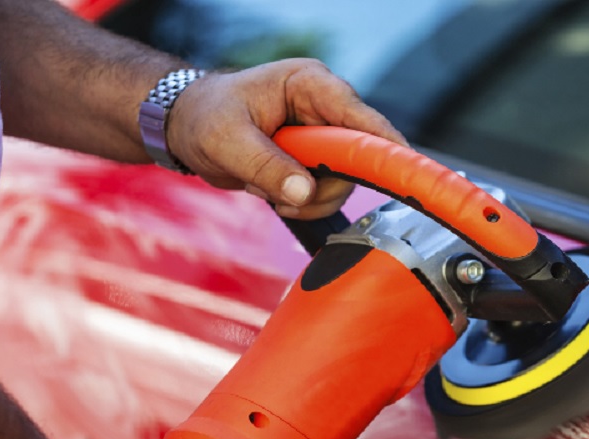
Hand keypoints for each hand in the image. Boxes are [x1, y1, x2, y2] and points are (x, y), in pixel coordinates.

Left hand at [166, 58, 407, 219]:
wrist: (185, 129)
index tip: (403, 171)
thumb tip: (304, 193)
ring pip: (342, 183)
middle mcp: (324, 108)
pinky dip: (300, 204)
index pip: (360, 118)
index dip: (384, 146)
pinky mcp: (314, 161)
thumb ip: (265, 166)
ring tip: (265, 190)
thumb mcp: (227, 141)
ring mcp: (322, 135)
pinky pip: (325, 193)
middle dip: (322, 186)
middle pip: (356, 159)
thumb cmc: (203, 117)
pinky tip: (270, 193)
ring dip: (306, 200)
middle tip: (283, 196)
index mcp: (310, 85)